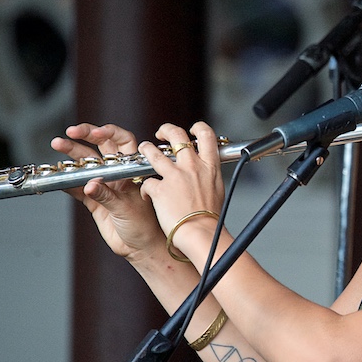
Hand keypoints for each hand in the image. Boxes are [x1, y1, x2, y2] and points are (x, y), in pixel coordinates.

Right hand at [50, 123, 165, 262]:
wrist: (140, 248)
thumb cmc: (144, 226)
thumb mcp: (126, 208)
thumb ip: (106, 195)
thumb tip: (89, 184)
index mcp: (131, 170)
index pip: (123, 141)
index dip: (110, 132)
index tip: (97, 132)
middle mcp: (118, 173)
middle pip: (101, 147)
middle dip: (85, 136)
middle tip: (70, 132)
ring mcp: (104, 185)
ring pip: (86, 164)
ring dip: (72, 154)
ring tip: (57, 144)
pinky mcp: (94, 200)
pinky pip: (77, 187)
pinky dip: (67, 181)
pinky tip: (56, 175)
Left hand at [138, 122, 226, 254]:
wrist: (202, 233)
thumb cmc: (210, 218)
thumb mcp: (217, 190)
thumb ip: (209, 176)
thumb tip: (206, 173)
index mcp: (209, 166)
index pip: (206, 135)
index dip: (197, 127)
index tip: (191, 129)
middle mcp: (191, 167)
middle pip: (177, 135)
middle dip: (166, 129)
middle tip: (161, 133)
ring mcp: (174, 176)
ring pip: (153, 152)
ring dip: (147, 149)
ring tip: (144, 150)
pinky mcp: (159, 189)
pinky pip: (146, 182)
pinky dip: (144, 189)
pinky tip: (146, 196)